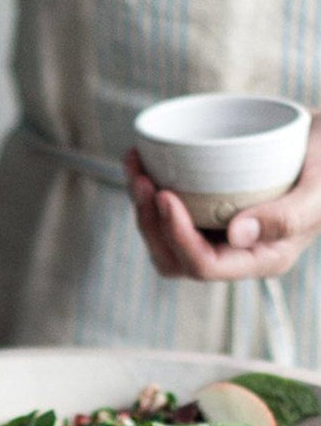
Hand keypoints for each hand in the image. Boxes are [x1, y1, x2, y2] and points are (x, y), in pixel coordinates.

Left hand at [125, 113, 320, 279]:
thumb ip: (288, 216)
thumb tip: (236, 236)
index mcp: (262, 258)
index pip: (204, 265)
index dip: (177, 236)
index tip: (164, 194)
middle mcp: (235, 252)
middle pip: (173, 259)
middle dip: (150, 225)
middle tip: (143, 181)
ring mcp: (219, 231)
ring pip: (163, 239)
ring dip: (142, 208)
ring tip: (137, 168)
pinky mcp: (209, 208)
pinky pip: (168, 212)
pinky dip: (147, 190)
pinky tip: (140, 160)